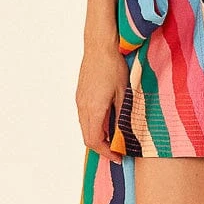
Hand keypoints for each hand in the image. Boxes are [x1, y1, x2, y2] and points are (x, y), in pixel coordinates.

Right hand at [76, 38, 128, 162]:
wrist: (99, 45)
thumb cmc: (113, 66)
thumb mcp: (124, 93)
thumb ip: (122, 115)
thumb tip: (123, 134)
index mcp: (94, 109)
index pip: (95, 141)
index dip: (107, 152)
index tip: (119, 157)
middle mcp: (83, 107)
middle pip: (88, 137)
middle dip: (102, 148)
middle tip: (118, 152)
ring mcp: (80, 100)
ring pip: (85, 127)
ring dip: (98, 137)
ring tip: (115, 139)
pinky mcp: (80, 94)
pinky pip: (84, 117)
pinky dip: (94, 126)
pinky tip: (107, 122)